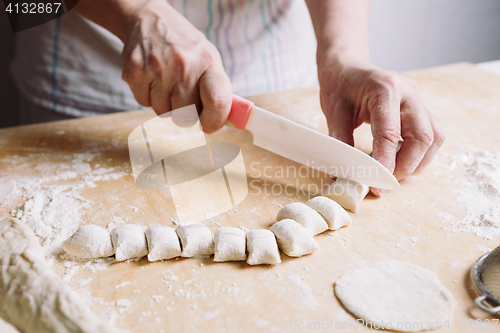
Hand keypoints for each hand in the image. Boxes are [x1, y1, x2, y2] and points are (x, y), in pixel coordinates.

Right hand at [120, 0, 231, 132]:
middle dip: (186, 114)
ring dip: (165, 105)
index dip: (214, 121)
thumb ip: (217, 90)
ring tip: (167, 83)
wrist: (149, 20)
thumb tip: (223, 122)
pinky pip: (144, 103)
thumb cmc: (185, 47)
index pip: (218, 102)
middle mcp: (184, 65)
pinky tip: (152, 78)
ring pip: (164, 112)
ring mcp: (158, 69)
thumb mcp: (208, 59)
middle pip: (187, 116)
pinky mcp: (135, 72)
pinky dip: (148, 96)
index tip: (209, 125)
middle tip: (183, 97)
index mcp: (208, 62)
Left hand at [317, 52, 444, 194]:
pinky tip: (399, 160)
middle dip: (406, 166)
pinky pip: (431, 135)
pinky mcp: (420, 108)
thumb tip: (345, 174)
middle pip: (423, 137)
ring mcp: (418, 99)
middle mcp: (408, 92)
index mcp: (385, 88)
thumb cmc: (340, 86)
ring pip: (433, 138)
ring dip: (417, 162)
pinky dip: (419, 153)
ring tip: (392, 173)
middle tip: (384, 182)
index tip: (376, 183)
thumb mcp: (333, 112)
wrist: (347, 66)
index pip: (390, 132)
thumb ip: (340, 141)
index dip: (385, 162)